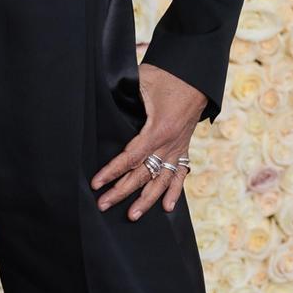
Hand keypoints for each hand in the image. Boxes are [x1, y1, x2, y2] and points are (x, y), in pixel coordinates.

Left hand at [89, 63, 206, 218]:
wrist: (196, 78)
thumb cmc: (167, 77)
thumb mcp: (143, 81)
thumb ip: (123, 92)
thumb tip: (101, 97)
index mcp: (158, 130)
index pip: (131, 157)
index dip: (112, 171)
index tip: (97, 182)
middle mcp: (169, 144)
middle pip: (143, 174)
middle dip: (122, 191)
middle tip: (103, 204)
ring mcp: (178, 149)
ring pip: (161, 181)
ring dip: (146, 200)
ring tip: (132, 215)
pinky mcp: (184, 149)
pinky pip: (180, 175)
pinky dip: (174, 192)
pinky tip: (167, 207)